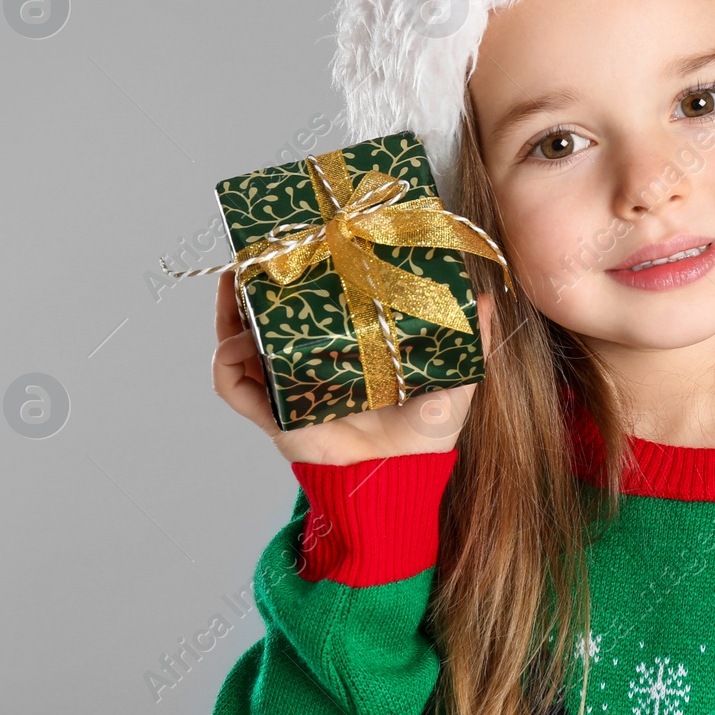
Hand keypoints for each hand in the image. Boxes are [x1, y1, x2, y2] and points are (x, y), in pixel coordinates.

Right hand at [211, 268, 495, 464]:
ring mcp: (286, 384)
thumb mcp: (454, 376)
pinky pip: (232, 383)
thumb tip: (488, 298)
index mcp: (345, 345)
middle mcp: (309, 360)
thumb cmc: (427, 431)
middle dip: (254, 279)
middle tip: (254, 248)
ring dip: (230, 309)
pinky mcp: (271, 412)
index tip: (303, 237)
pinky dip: (226, 360)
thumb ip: (472, 339)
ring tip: (234, 279)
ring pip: (240, 339)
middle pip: (267, 312)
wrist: (402, 476)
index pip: (314, 300)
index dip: (302, 271)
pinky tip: (238, 342)